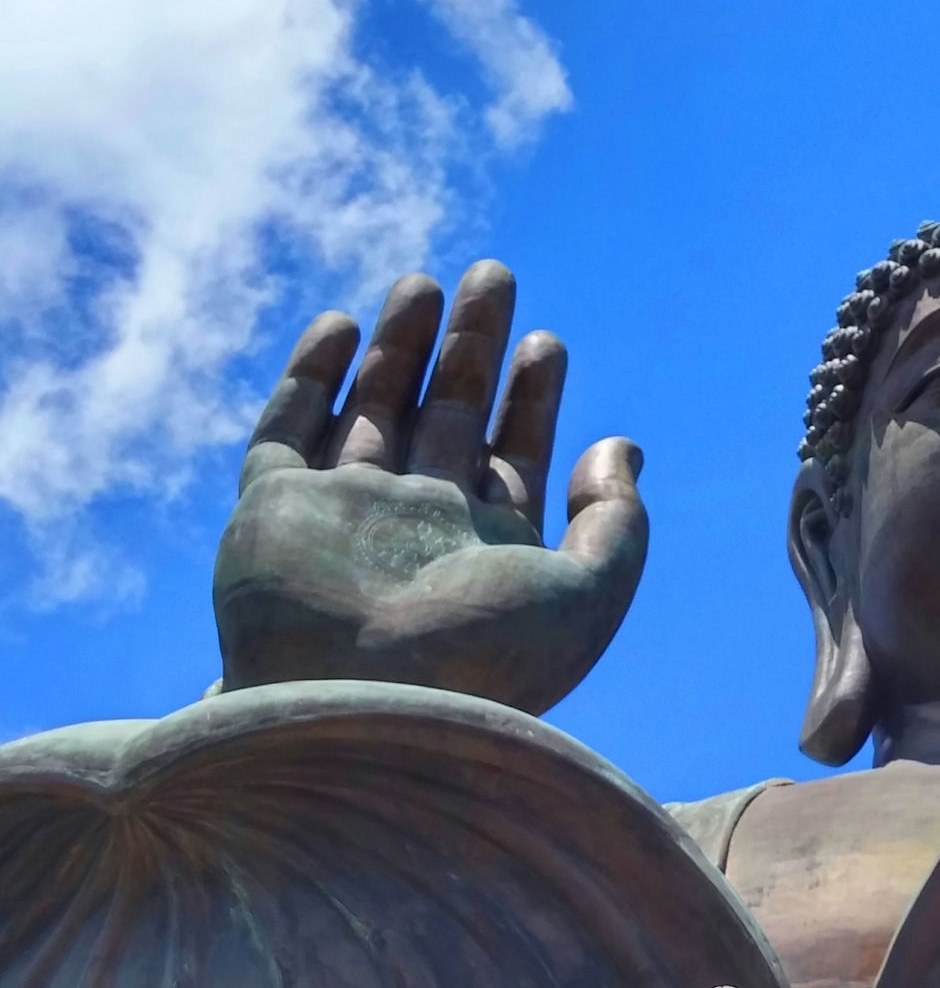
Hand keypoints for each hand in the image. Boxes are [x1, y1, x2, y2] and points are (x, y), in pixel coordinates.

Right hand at [213, 261, 647, 714]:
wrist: (362, 713)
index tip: (550, 343)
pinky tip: (342, 324)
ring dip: (399, 345)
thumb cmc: (483, 664)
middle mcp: (415, 532)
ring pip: (373, 411)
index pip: (513, 458)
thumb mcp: (588, 592)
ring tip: (427, 281)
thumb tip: (621, 445)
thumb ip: (616, 519)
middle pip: (449, 418)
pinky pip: (285, 432)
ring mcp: (341, 519)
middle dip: (472, 348)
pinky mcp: (269, 514)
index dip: (533, 398)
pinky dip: (310, 377)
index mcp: (488, 555)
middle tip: (496, 274)